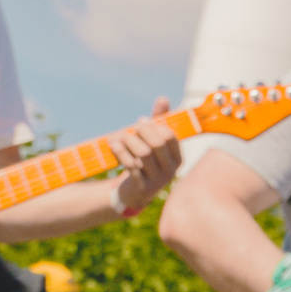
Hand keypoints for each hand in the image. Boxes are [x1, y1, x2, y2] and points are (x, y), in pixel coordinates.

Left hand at [106, 97, 182, 212]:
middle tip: (131, 128)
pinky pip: (131, 165)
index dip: (154, 125)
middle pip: (157, 143)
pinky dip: (120, 152)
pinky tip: (112, 144)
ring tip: (120, 137)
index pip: (170, 136)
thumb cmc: (144, 162)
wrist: (133, 192)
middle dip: (142, 132)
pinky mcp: (143, 188)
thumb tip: (163, 99)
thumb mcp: (151, 142)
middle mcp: (171, 170)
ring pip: (144, 153)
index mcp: (177, 157)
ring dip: (129, 141)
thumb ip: (158, 121)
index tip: (142, 122)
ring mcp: (158, 181)